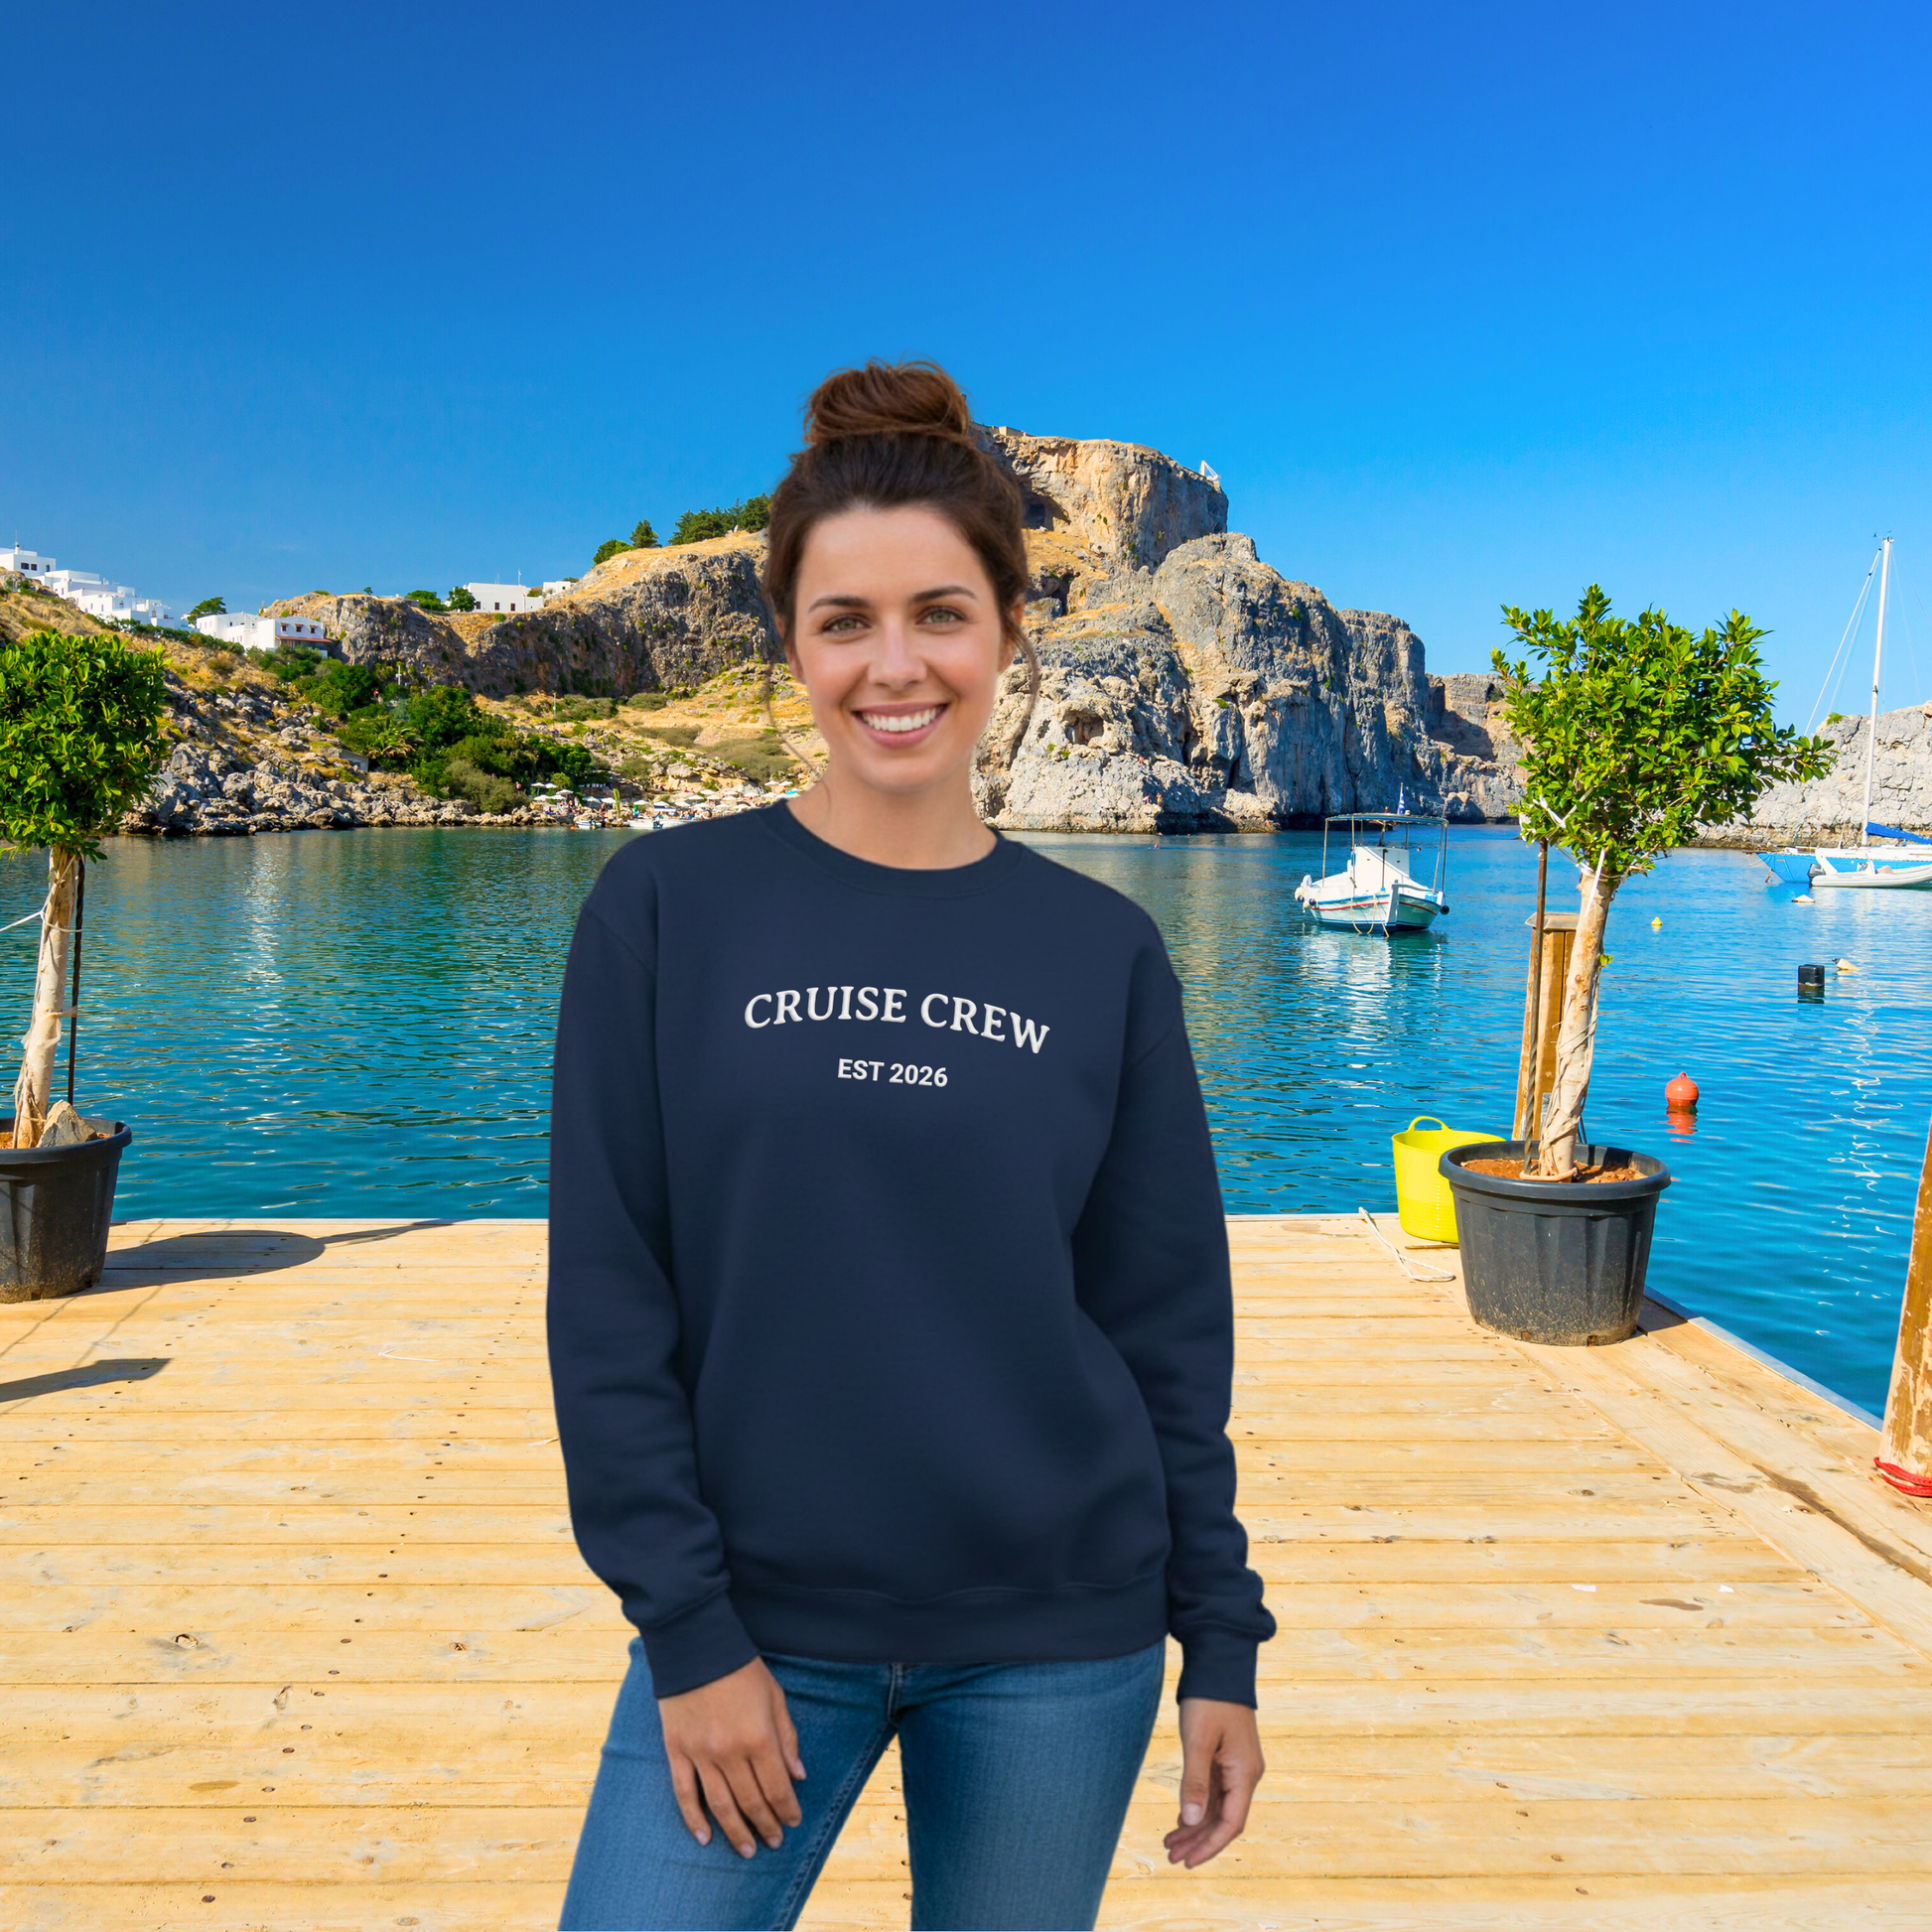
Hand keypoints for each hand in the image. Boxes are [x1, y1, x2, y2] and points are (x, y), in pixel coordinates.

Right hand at [658, 1657, 804, 1856]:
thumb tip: (798, 1775)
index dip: (787, 1809)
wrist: (696, 1646)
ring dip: (735, 1831)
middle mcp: (730, 1751)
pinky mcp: (676, 1750)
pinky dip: (693, 1819)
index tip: (793, 1823)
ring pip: (720, 1804)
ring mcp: (700, 1753)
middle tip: (773, 1843)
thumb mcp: (774, 1697)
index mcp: (759, 1737)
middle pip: (751, 1801)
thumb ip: (787, 1738)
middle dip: (765, 1825)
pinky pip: (684, 1793)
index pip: (777, 1787)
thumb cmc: (741, 1670)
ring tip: (746, 1850)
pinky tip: (705, 1837)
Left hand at [1163, 1697, 1262, 1867]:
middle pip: (1224, 1819)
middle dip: (1199, 1840)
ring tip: (1169, 1843)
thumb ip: (1195, 1782)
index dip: (1210, 1846)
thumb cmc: (1210, 1700)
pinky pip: (1214, 1791)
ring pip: (1217, 1807)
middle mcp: (1245, 1774)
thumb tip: (1191, 1821)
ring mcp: (1237, 1765)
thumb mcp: (1198, 1740)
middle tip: (1171, 1858)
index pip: (1231, 1823)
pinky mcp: (1226, 1756)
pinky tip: (1181, 1819)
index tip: (1188, 1862)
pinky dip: (1198, 1806)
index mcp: (1244, 1773)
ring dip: (1196, 1826)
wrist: (1220, 1664)